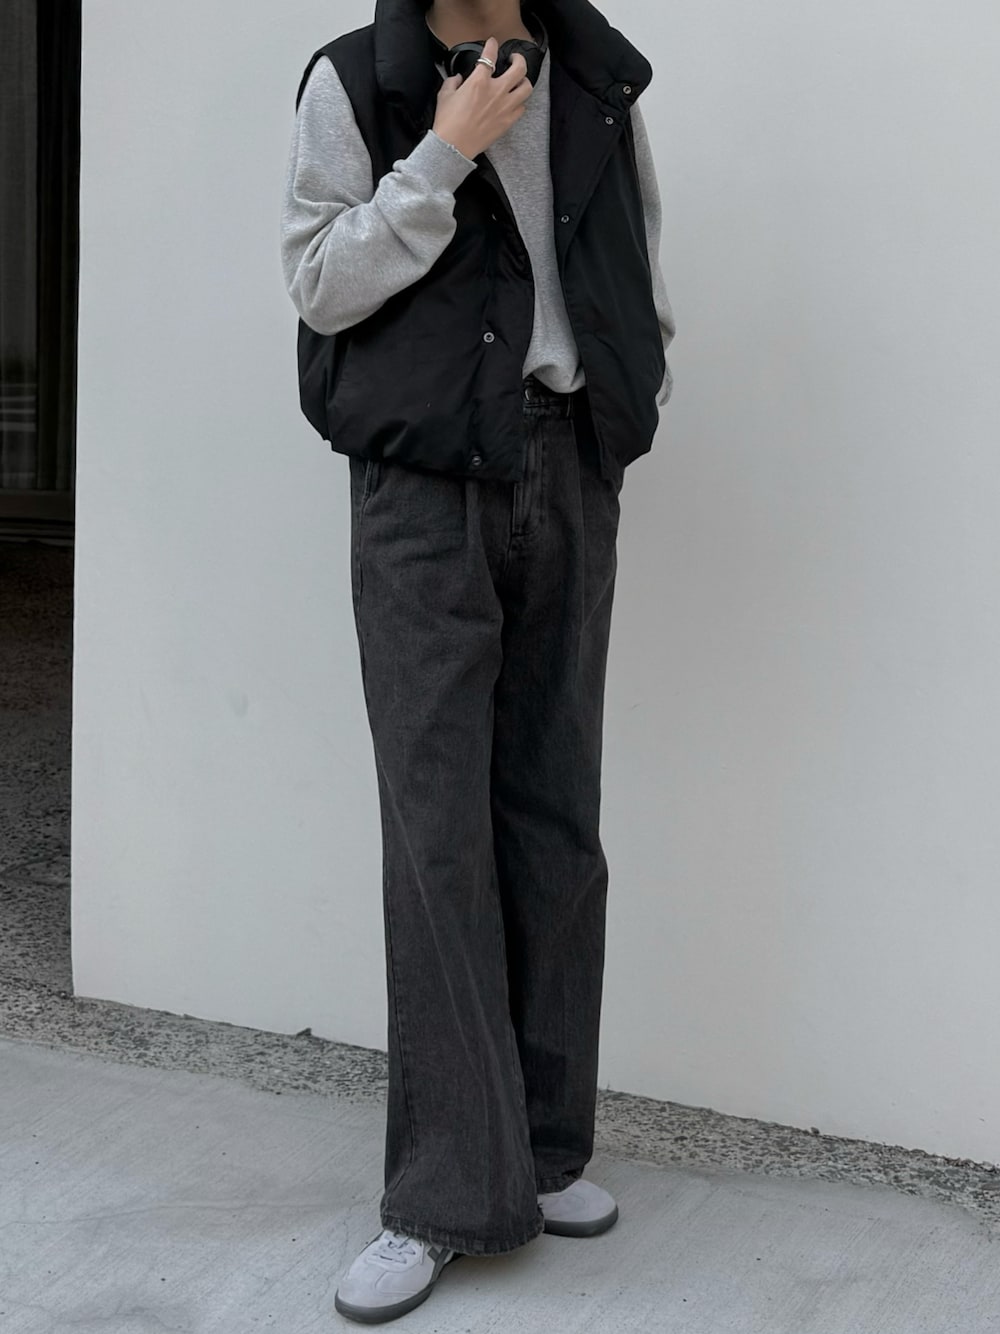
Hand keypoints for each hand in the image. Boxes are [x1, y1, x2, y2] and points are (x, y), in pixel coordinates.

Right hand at [432, 36, 533, 159]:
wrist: (453, 147)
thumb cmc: (447, 122)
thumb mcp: (444, 95)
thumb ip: (453, 81)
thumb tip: (458, 79)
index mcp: (479, 81)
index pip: (490, 55)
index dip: (492, 45)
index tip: (493, 43)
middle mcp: (496, 91)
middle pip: (519, 68)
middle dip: (519, 59)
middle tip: (515, 59)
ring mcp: (505, 107)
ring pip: (526, 88)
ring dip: (524, 81)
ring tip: (519, 81)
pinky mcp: (508, 122)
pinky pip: (522, 108)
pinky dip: (519, 103)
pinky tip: (513, 102)